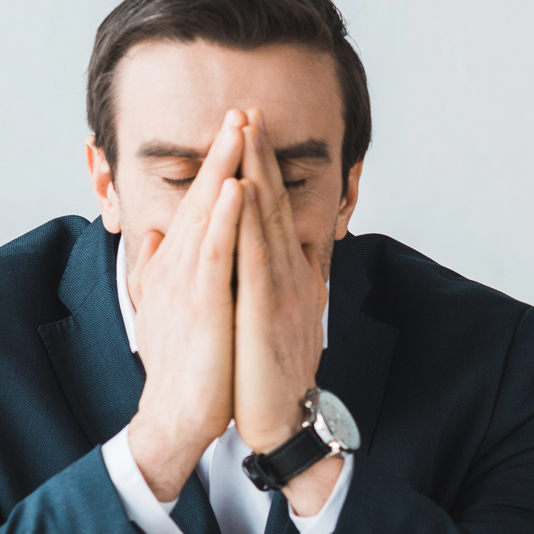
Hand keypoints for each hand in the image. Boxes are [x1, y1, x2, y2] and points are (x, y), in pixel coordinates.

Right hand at [124, 116, 246, 501]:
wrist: (179, 414)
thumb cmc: (184, 366)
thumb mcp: (168, 308)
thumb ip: (161, 271)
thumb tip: (153, 239)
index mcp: (175, 267)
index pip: (197, 207)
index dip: (215, 167)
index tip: (235, 132)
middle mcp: (175, 267)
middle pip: (200, 197)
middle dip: (221, 153)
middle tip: (240, 111)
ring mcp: (184, 283)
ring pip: (205, 214)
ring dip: (222, 169)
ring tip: (238, 130)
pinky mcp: (200, 304)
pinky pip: (214, 252)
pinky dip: (223, 217)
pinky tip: (234, 187)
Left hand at [234, 111, 336, 511]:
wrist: (283, 423)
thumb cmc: (271, 376)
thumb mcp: (272, 321)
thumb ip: (264, 285)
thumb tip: (258, 258)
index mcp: (289, 277)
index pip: (276, 213)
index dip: (264, 171)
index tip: (252, 132)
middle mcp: (292, 276)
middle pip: (276, 204)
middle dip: (262, 156)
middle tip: (250, 110)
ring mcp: (283, 291)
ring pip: (269, 221)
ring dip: (257, 173)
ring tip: (247, 133)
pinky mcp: (266, 312)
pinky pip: (256, 258)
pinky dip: (250, 222)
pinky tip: (241, 192)